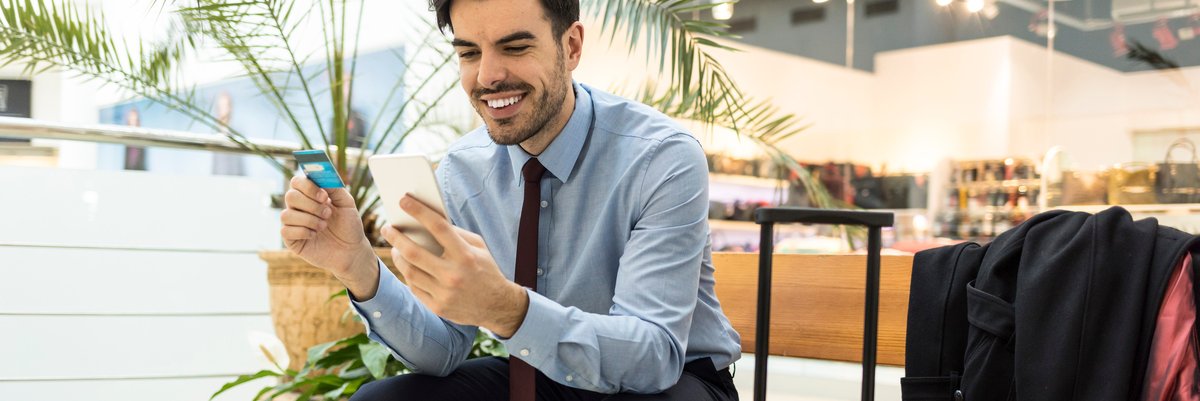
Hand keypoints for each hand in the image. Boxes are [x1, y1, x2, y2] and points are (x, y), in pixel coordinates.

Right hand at [280, 175, 376, 296]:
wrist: (351, 250)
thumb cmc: (348, 225)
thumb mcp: (347, 203)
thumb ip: (335, 188)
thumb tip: (322, 175)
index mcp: (311, 194)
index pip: (297, 182)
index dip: (308, 186)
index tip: (324, 196)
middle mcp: (299, 207)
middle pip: (290, 196)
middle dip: (310, 205)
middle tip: (327, 214)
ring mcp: (294, 223)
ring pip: (286, 214)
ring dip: (309, 220)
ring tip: (324, 226)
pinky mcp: (291, 239)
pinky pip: (285, 231)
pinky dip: (303, 232)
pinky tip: (314, 235)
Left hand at [381, 194, 528, 336]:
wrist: (497, 306)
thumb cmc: (486, 270)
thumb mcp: (479, 247)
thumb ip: (457, 233)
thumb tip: (428, 220)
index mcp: (465, 255)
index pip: (438, 227)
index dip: (419, 211)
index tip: (403, 200)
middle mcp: (453, 275)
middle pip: (414, 252)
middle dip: (396, 237)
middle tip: (387, 228)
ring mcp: (444, 293)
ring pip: (410, 271)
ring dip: (398, 256)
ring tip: (395, 247)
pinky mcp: (438, 307)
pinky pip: (414, 288)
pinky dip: (408, 274)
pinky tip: (406, 265)